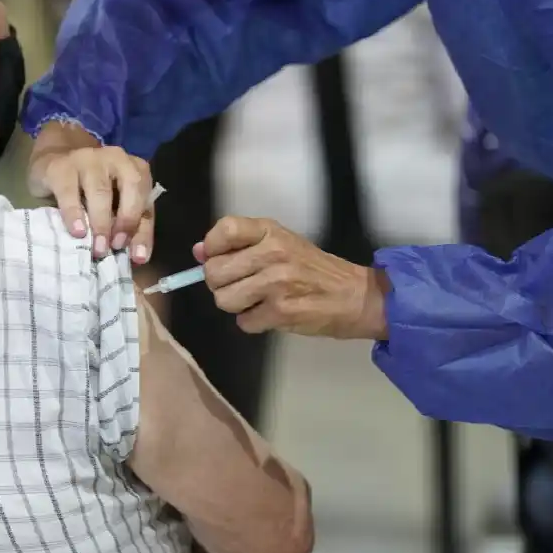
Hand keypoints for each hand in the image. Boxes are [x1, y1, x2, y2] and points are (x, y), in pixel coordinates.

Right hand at [29, 121, 154, 260]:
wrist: (51, 165)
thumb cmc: (88, 192)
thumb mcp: (113, 207)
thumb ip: (128, 228)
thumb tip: (138, 258)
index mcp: (135, 168)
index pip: (146, 201)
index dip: (143, 231)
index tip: (136, 257)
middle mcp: (116, 158)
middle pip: (132, 184)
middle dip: (127, 219)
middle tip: (116, 246)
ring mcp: (87, 158)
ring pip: (100, 189)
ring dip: (101, 222)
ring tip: (98, 248)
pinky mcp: (60, 166)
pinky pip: (69, 191)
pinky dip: (74, 214)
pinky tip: (78, 231)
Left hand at [197, 216, 388, 339]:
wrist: (354, 296)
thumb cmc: (313, 269)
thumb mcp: (279, 244)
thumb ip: (240, 245)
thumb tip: (199, 252)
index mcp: (270, 231)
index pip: (224, 230)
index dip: (212, 247)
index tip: (217, 257)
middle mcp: (272, 253)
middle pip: (214, 271)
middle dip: (220, 283)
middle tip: (240, 285)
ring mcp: (276, 283)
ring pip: (224, 299)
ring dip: (236, 305)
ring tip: (256, 300)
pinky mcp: (281, 311)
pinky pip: (243, 322)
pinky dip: (253, 322)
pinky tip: (270, 314)